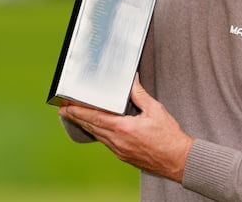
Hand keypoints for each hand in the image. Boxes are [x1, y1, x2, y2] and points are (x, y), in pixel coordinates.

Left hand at [59, 75, 192, 182]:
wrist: (178, 160)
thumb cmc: (169, 137)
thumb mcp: (155, 110)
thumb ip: (140, 94)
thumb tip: (132, 81)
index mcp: (123, 128)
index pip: (95, 117)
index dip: (78, 111)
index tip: (67, 106)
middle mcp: (118, 141)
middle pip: (92, 127)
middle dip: (76, 117)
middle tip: (63, 110)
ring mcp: (119, 150)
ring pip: (98, 136)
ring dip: (86, 125)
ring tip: (76, 117)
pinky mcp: (123, 156)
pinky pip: (106, 143)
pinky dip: (98, 133)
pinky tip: (97, 129)